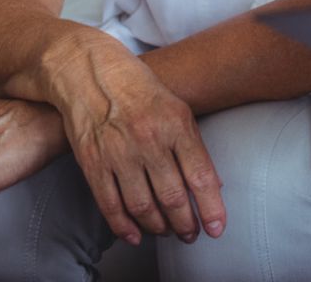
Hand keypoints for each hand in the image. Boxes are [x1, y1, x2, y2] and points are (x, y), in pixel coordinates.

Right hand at [44, 39, 225, 245]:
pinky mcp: (94, 164)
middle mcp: (149, 141)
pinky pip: (110, 205)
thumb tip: (212, 184)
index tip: (217, 228)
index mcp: (176, 125)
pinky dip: (123, 226)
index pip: (200, 176)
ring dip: (158, 227)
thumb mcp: (178, 110)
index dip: (211, 207)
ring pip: (143, 206)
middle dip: (185, 223)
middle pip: (173, 196)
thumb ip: (193, 147)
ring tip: (167, 232)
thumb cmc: (142, 92)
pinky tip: (135, 235)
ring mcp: (120, 154)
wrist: (93, 75)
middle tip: (191, 234)